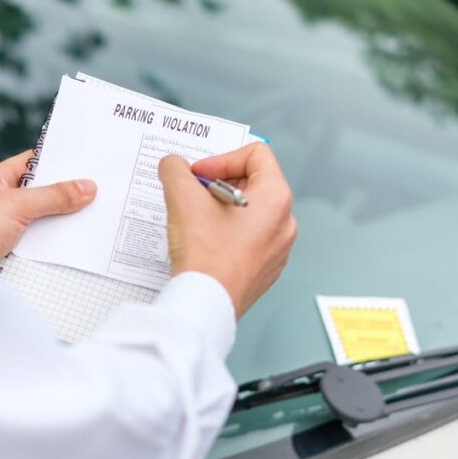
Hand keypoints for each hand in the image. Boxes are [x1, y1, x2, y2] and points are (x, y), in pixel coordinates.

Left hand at [0, 150, 96, 265]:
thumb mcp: (17, 206)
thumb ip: (52, 196)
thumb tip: (85, 187)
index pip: (31, 163)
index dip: (57, 162)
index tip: (85, 165)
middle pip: (36, 194)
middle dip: (62, 197)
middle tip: (95, 196)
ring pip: (35, 220)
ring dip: (55, 223)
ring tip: (87, 221)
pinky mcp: (0, 251)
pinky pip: (29, 243)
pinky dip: (45, 245)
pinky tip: (65, 247)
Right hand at [158, 144, 296, 318]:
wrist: (205, 304)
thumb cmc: (205, 254)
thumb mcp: (182, 198)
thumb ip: (175, 170)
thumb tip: (173, 166)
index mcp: (276, 198)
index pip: (256, 154)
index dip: (222, 158)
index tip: (199, 176)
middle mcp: (284, 223)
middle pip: (253, 182)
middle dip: (218, 184)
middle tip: (193, 196)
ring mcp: (277, 249)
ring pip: (249, 212)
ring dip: (221, 209)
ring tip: (197, 221)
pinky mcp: (265, 269)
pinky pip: (248, 239)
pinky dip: (227, 233)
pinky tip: (205, 243)